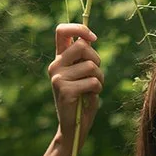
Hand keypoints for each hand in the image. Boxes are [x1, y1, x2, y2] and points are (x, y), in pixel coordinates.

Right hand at [48, 23, 102, 139]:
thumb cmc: (83, 98)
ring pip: (91, 65)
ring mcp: (57, 77)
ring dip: (100, 78)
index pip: (62, 31)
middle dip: (97, 59)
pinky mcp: (64, 90)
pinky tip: (89, 97)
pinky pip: (92, 82)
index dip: (79, 28)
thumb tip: (89, 39)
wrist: (74, 126)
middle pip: (82, 45)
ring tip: (92, 89)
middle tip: (95, 75)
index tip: (93, 38)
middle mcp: (55, 65)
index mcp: (59, 58)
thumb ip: (85, 57)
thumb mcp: (84, 74)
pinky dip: (97, 89)